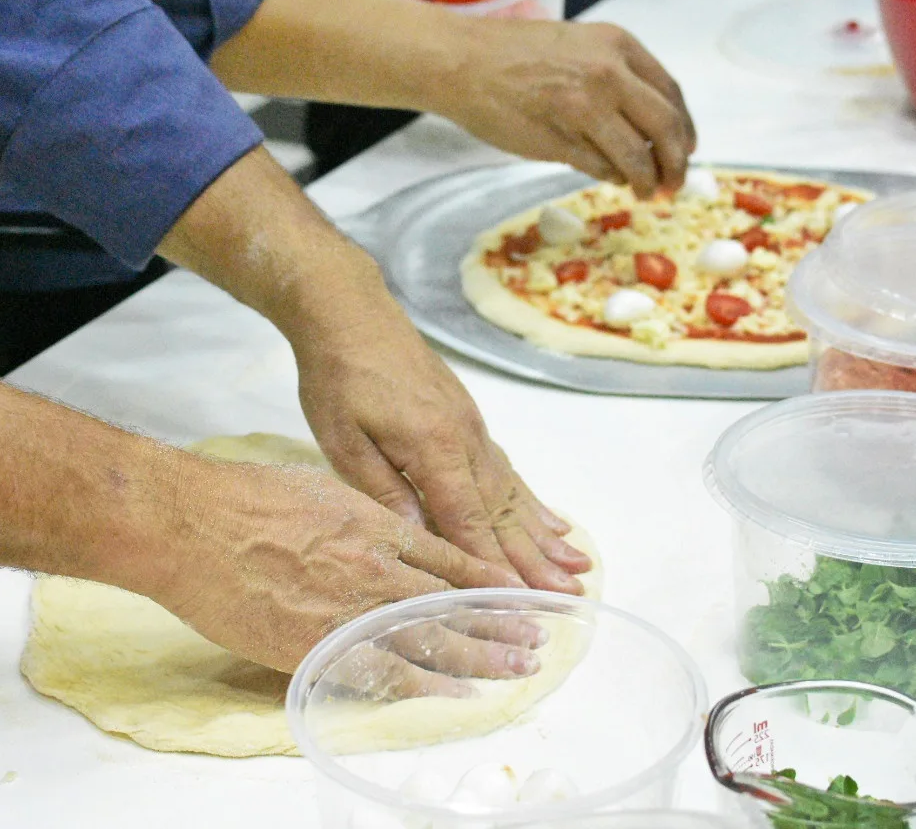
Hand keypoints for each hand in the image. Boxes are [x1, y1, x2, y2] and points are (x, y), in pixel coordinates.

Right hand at [157, 455, 530, 674]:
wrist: (193, 526)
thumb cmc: (243, 498)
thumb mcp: (317, 487)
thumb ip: (358, 514)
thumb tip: (380, 527)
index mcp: (376, 524)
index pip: (450, 559)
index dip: (488, 583)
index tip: (518, 595)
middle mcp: (375, 568)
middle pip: (453, 603)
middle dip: (499, 624)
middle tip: (535, 641)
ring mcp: (350, 609)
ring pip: (431, 638)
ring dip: (479, 657)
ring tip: (516, 669)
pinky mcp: (319, 646)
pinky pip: (383, 671)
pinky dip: (424, 684)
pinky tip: (454, 694)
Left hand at [287, 262, 593, 595]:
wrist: (350, 313)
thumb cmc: (338, 377)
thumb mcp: (343, 440)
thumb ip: (384, 492)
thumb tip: (422, 540)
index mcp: (433, 447)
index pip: (468, 520)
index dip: (493, 565)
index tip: (519, 602)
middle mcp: (465, 438)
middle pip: (502, 510)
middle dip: (535, 558)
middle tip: (570, 597)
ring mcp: (471, 426)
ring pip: (512, 490)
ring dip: (544, 532)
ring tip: (577, 564)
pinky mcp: (468, 418)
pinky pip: (506, 467)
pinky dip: (531, 498)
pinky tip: (551, 518)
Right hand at [441, 18, 694, 196]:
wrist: (462, 62)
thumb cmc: (514, 54)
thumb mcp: (578, 45)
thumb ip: (617, 76)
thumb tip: (651, 126)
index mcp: (618, 45)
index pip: (672, 94)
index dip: (685, 128)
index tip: (688, 149)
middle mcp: (609, 75)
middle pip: (666, 128)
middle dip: (677, 162)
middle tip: (675, 182)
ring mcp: (586, 109)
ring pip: (637, 157)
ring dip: (647, 180)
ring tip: (645, 191)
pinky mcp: (561, 140)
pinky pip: (601, 168)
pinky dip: (611, 177)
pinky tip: (609, 177)